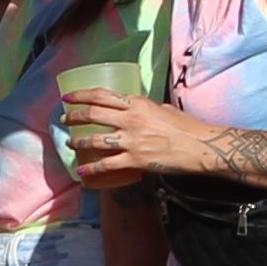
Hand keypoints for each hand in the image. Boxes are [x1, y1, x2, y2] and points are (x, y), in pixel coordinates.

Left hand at [62, 83, 201, 183]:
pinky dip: (91, 168)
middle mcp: (131, 120)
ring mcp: (131, 140)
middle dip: (74, 116)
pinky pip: (106, 164)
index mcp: (139, 104)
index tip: (68, 97)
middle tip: (64, 119)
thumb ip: (147, 109)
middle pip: (93, 114)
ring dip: (78, 142)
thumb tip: (136, 110)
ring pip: (94, 139)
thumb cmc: (187, 127)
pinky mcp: (135, 159)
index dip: (82, 95)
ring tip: (70, 143)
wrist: (202, 146)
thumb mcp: (165, 110)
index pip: (103, 95)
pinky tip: (81, 170)